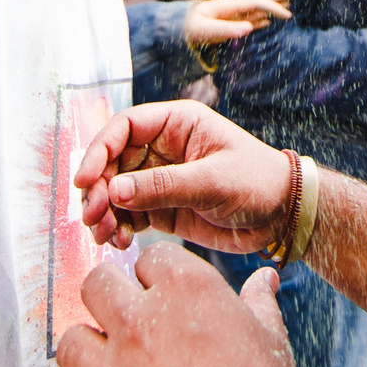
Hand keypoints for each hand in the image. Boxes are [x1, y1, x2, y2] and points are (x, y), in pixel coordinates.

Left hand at [52, 244, 337, 366]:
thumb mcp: (269, 341)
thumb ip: (258, 303)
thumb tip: (265, 279)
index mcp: (185, 291)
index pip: (150, 260)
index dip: (159, 280)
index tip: (166, 300)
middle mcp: (139, 325)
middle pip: (96, 285)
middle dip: (111, 302)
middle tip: (131, 328)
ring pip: (70, 344)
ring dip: (89, 356)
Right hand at [76, 100, 292, 252]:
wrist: (282, 216)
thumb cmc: (257, 183)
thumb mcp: (213, 181)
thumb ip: (164, 186)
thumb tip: (113, 190)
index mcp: (177, 124)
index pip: (124, 128)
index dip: (98, 150)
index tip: (84, 180)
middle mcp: (163, 148)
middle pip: (112, 162)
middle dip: (97, 189)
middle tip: (93, 218)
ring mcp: (160, 179)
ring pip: (115, 191)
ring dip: (104, 212)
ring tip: (105, 236)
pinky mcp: (162, 208)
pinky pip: (128, 214)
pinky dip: (118, 227)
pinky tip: (120, 242)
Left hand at [183, 0, 293, 48]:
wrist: (174, 29)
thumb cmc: (189, 28)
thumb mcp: (206, 30)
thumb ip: (227, 29)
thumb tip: (250, 28)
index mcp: (229, 5)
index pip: (256, 2)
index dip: (273, 7)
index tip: (287, 16)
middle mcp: (232, 7)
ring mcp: (231, 15)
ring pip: (256, 9)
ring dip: (272, 7)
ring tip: (287, 5)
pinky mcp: (228, 24)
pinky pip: (249, 20)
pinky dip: (261, 19)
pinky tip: (267, 21)